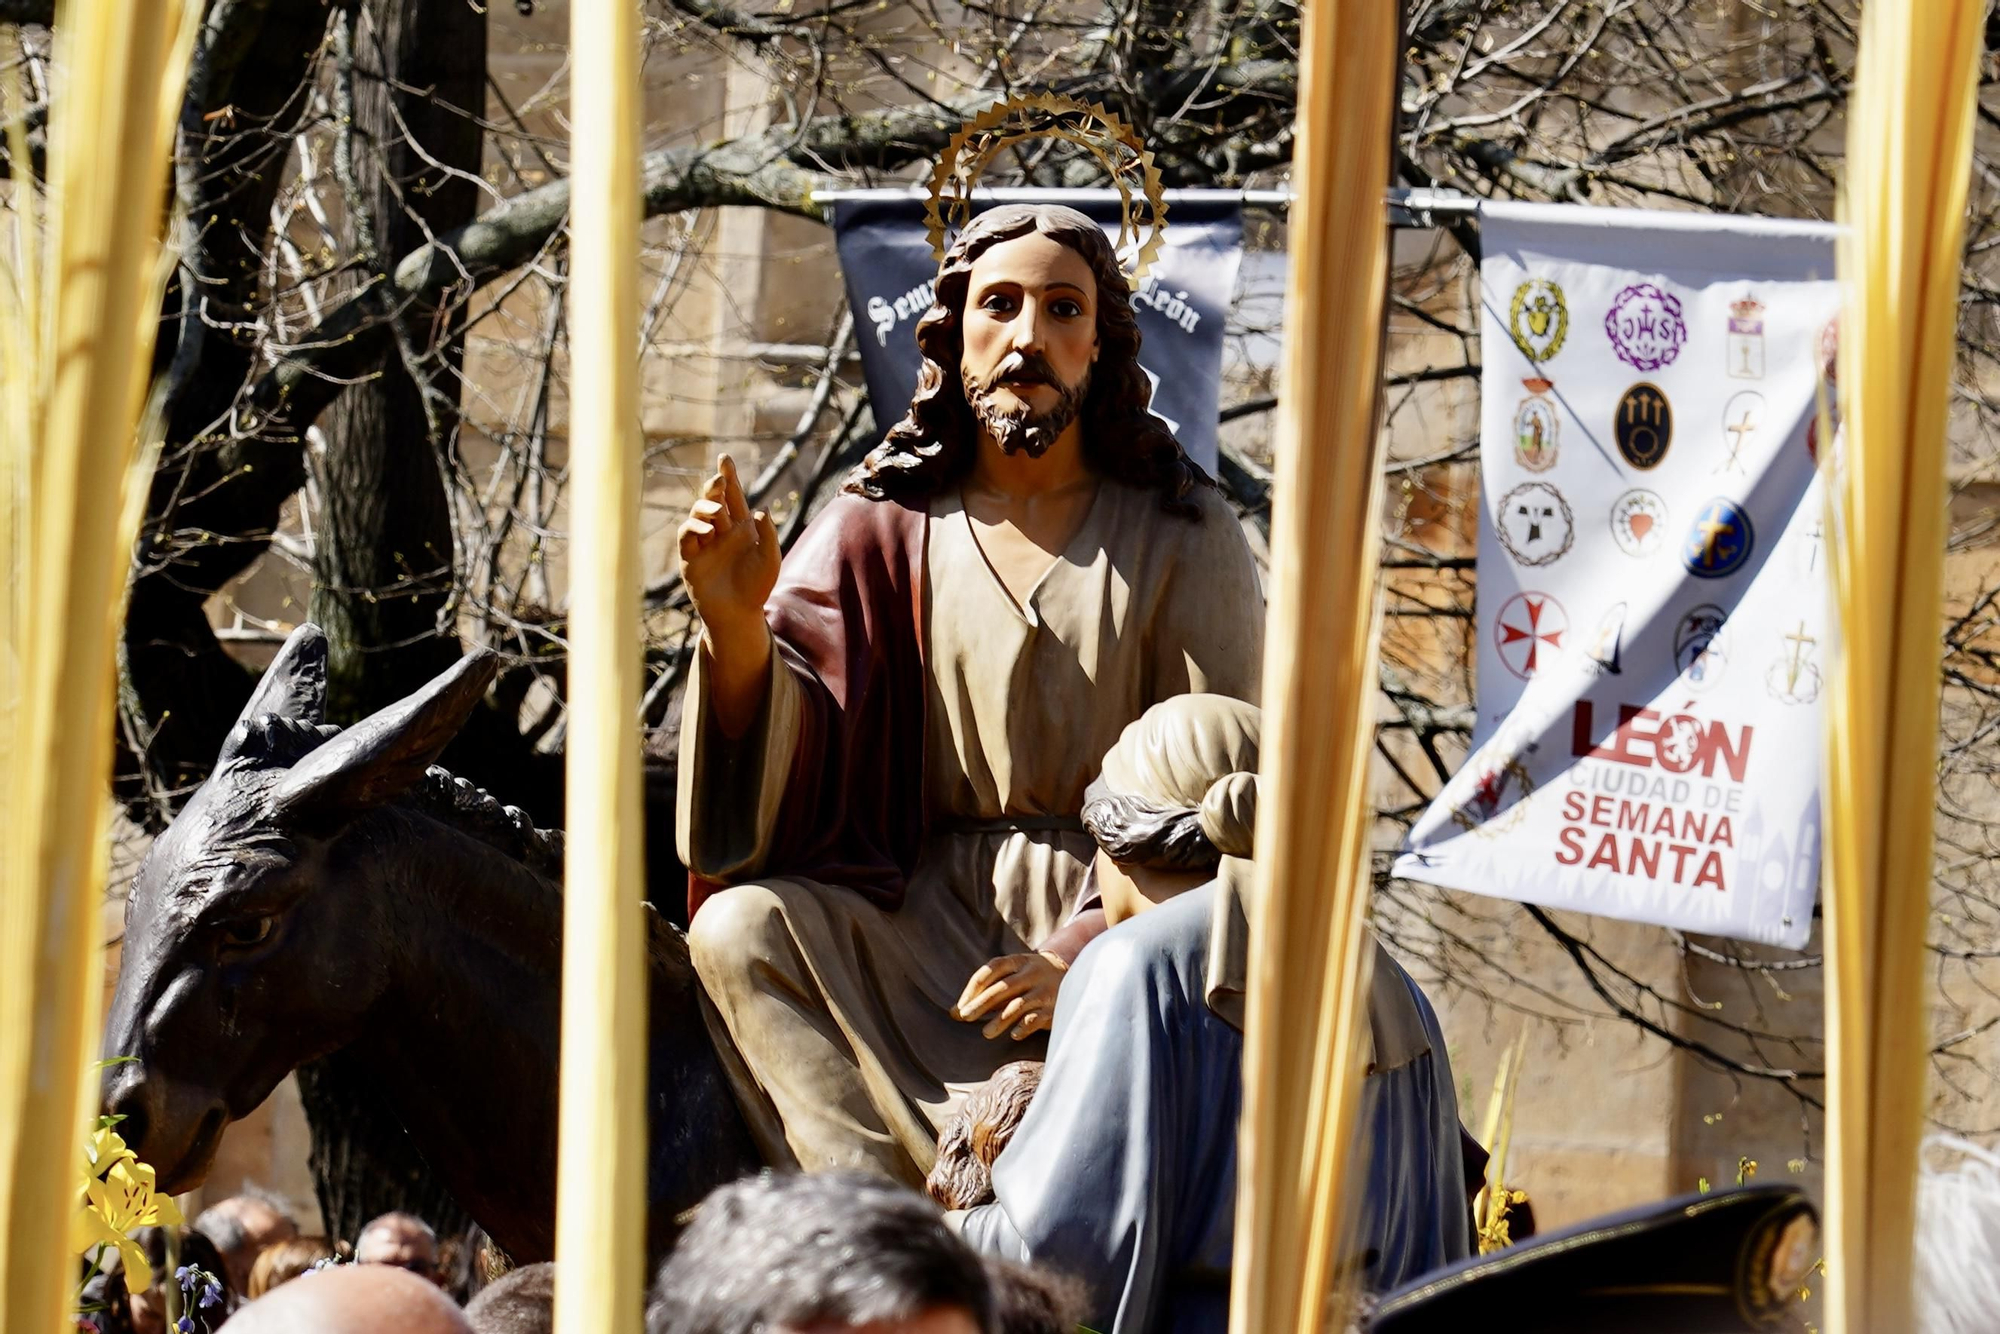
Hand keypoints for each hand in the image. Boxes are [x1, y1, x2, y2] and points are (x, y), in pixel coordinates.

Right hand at [677, 454, 780, 651]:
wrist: (739, 614)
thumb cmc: (758, 587)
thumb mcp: (770, 559)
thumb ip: (767, 534)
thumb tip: (760, 508)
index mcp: (741, 527)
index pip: (733, 496)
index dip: (729, 477)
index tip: (725, 458)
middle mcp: (720, 530)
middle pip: (714, 499)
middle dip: (715, 485)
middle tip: (720, 478)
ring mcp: (704, 543)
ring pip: (698, 513)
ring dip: (705, 506)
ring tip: (715, 511)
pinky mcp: (690, 557)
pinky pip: (686, 535)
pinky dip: (694, 528)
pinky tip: (708, 531)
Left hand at [952, 951, 1067, 1039]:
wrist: (1077, 979)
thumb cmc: (1031, 981)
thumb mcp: (1011, 978)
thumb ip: (985, 993)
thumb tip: (953, 1013)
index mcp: (1019, 961)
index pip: (992, 969)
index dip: (974, 987)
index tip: (960, 1006)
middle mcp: (1032, 973)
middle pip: (1003, 987)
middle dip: (982, 1003)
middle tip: (964, 1017)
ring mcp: (1045, 990)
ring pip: (1018, 1004)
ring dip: (1000, 1020)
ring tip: (986, 1033)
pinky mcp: (1055, 1008)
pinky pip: (1037, 1018)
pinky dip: (1024, 1026)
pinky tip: (1014, 1035)